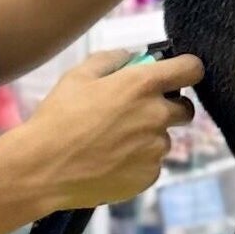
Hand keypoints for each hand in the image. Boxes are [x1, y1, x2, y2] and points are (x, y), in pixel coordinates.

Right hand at [3, 48, 205, 211]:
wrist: (42, 168)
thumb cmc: (58, 117)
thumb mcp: (78, 75)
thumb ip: (112, 59)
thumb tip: (133, 58)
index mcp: (143, 85)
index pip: (192, 69)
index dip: (185, 70)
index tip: (176, 76)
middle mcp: (157, 116)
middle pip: (185, 109)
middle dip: (168, 108)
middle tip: (138, 113)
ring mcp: (155, 149)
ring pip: (163, 139)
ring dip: (148, 138)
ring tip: (112, 143)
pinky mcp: (149, 175)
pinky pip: (152, 164)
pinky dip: (138, 162)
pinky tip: (111, 162)